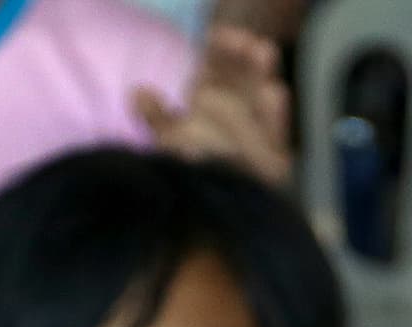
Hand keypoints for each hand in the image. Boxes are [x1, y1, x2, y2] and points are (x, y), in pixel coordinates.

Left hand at [135, 25, 288, 186]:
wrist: (207, 206)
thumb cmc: (190, 167)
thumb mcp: (169, 139)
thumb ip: (156, 116)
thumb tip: (137, 93)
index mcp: (211, 94)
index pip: (218, 64)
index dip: (221, 47)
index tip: (217, 36)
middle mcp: (236, 105)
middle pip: (245, 75)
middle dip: (248, 58)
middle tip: (248, 44)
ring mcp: (257, 128)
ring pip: (263, 96)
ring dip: (263, 76)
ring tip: (263, 55)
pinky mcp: (273, 155)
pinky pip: (275, 132)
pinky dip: (274, 114)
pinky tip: (273, 94)